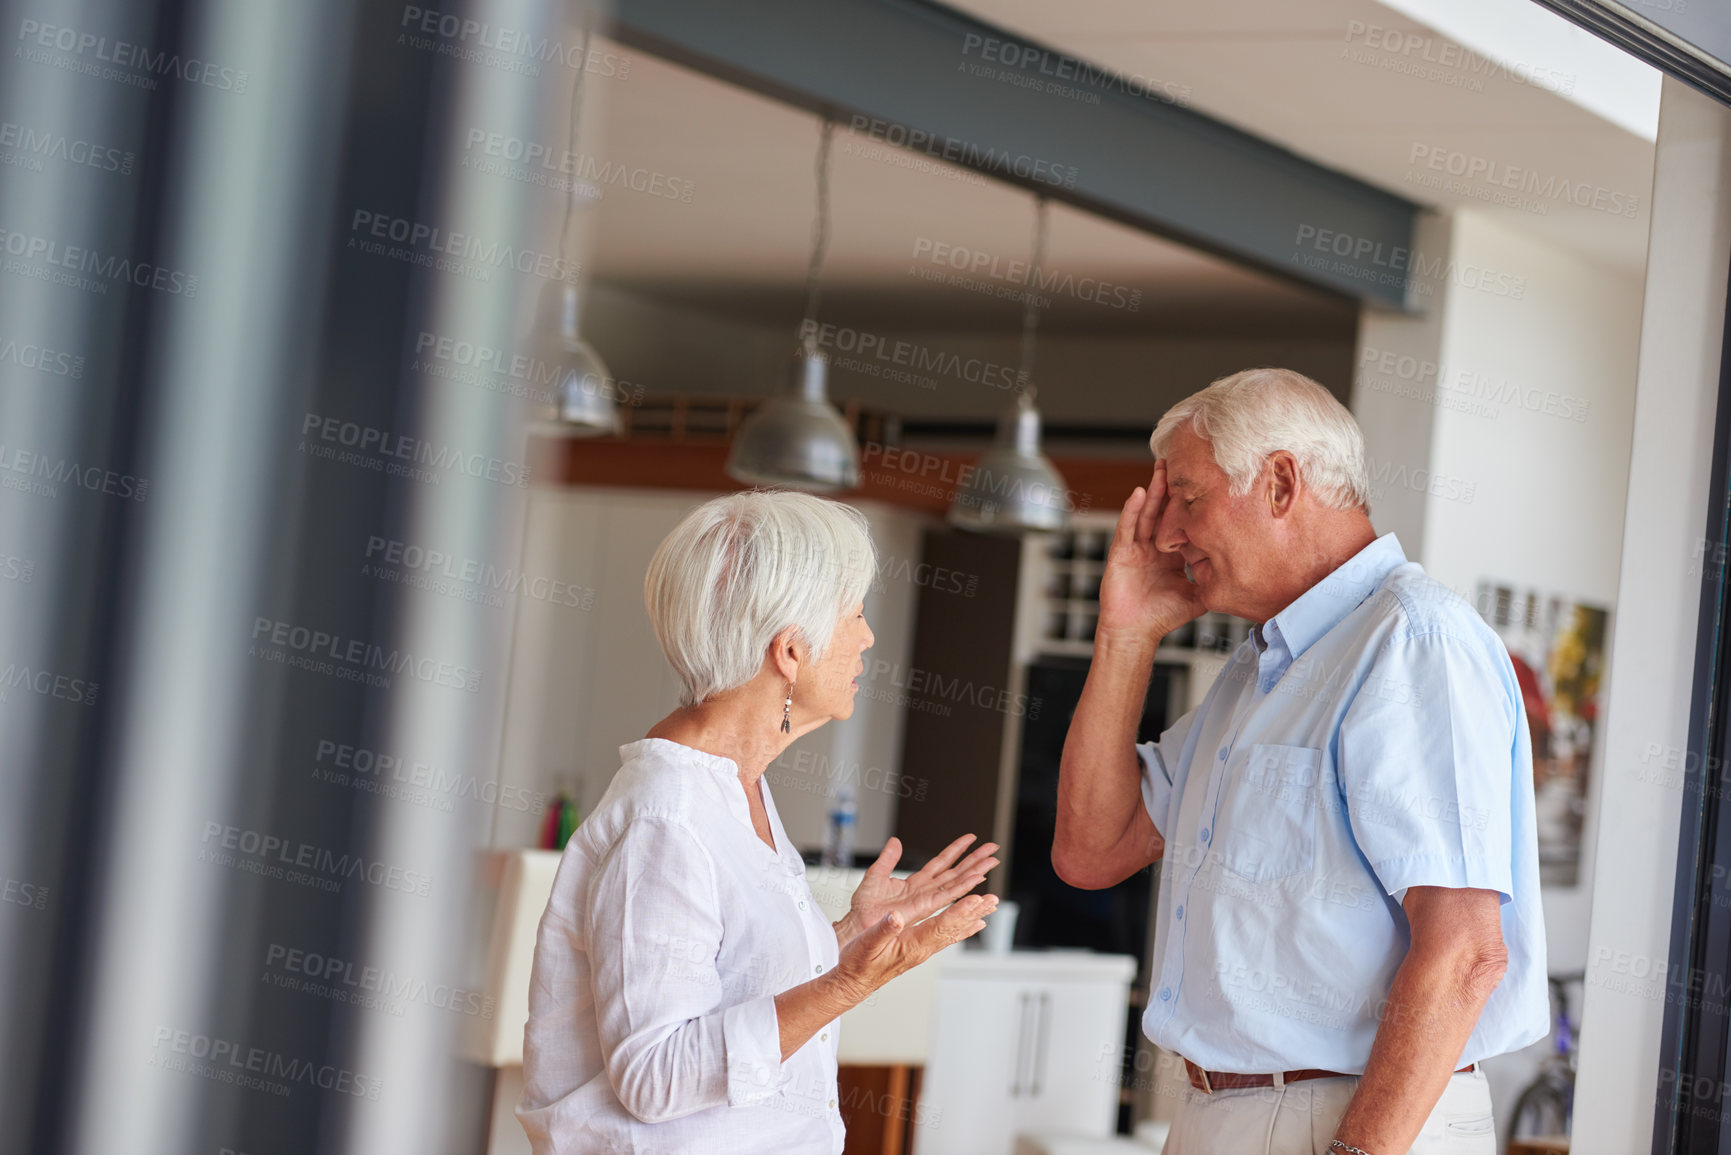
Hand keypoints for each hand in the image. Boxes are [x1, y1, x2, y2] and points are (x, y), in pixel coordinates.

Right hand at [830, 894, 997, 1001]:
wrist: (854, 982)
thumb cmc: (858, 963)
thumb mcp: (866, 943)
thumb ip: (883, 930)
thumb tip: (897, 917)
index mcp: (911, 945)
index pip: (940, 926)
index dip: (958, 912)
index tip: (975, 899)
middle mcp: (922, 948)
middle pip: (953, 928)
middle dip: (973, 912)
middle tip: (992, 899)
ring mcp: (923, 949)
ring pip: (953, 931)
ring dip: (971, 917)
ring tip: (989, 906)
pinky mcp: (920, 949)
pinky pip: (946, 936)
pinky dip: (962, 927)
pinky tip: (972, 924)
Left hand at [836, 835, 997, 944]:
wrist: (859, 924)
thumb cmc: (864, 907)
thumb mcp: (876, 875)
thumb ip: (888, 858)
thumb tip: (895, 841)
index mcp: (916, 882)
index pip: (940, 862)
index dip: (955, 850)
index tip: (970, 839)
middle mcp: (926, 890)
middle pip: (955, 871)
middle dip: (974, 859)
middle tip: (992, 848)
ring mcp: (928, 899)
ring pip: (957, 881)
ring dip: (976, 870)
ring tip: (992, 860)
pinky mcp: (926, 907)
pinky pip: (949, 894)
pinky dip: (964, 886)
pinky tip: (977, 879)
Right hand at [1096, 460, 1204, 644]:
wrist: (1135, 633)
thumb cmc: (1162, 617)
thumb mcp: (1197, 597)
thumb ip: (1214, 584)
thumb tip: (1243, 577)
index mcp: (1171, 553)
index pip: (1181, 522)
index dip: (1190, 503)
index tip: (1204, 481)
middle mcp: (1153, 546)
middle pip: (1163, 510)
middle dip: (1171, 487)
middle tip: (1181, 461)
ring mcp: (1136, 547)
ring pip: (1147, 513)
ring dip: (1154, 491)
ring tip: (1161, 468)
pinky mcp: (1121, 553)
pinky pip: (1128, 528)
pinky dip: (1133, 511)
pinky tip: (1140, 493)